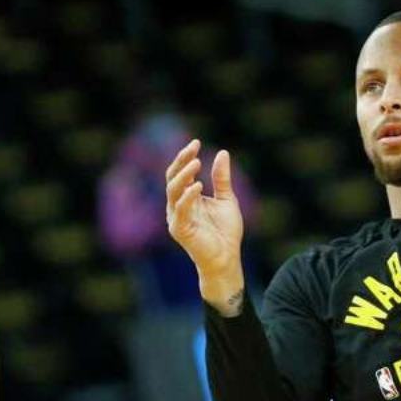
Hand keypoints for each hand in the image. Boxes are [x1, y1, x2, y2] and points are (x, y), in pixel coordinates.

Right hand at [164, 139, 246, 313]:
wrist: (227, 258)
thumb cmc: (226, 232)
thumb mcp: (227, 199)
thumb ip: (222, 178)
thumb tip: (222, 153)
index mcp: (187, 197)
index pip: (181, 172)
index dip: (186, 156)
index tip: (197, 142)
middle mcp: (177, 205)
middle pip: (173, 178)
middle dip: (181, 161)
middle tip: (193, 148)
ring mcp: (176, 217)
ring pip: (173, 190)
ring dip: (184, 174)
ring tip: (196, 161)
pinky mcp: (180, 229)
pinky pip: (180, 209)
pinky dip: (188, 196)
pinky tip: (198, 185)